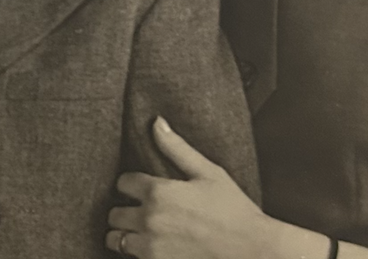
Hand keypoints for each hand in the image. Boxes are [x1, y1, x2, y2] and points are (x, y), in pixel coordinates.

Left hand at [105, 117, 293, 258]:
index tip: (139, 188)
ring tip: (138, 231)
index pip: (122, 182)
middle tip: (139, 211)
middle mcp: (149, 219)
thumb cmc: (234, 210)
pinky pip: (130, 258)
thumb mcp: (208, 173)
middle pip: (113, 212)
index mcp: (158, 192)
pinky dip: (136, 253)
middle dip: (124, 209)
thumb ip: (176, 148)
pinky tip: (151, 246)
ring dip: (123, 234)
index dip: (131, 184)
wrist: (253, 250)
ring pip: (115, 239)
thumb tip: (156, 122)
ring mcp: (151, 246)